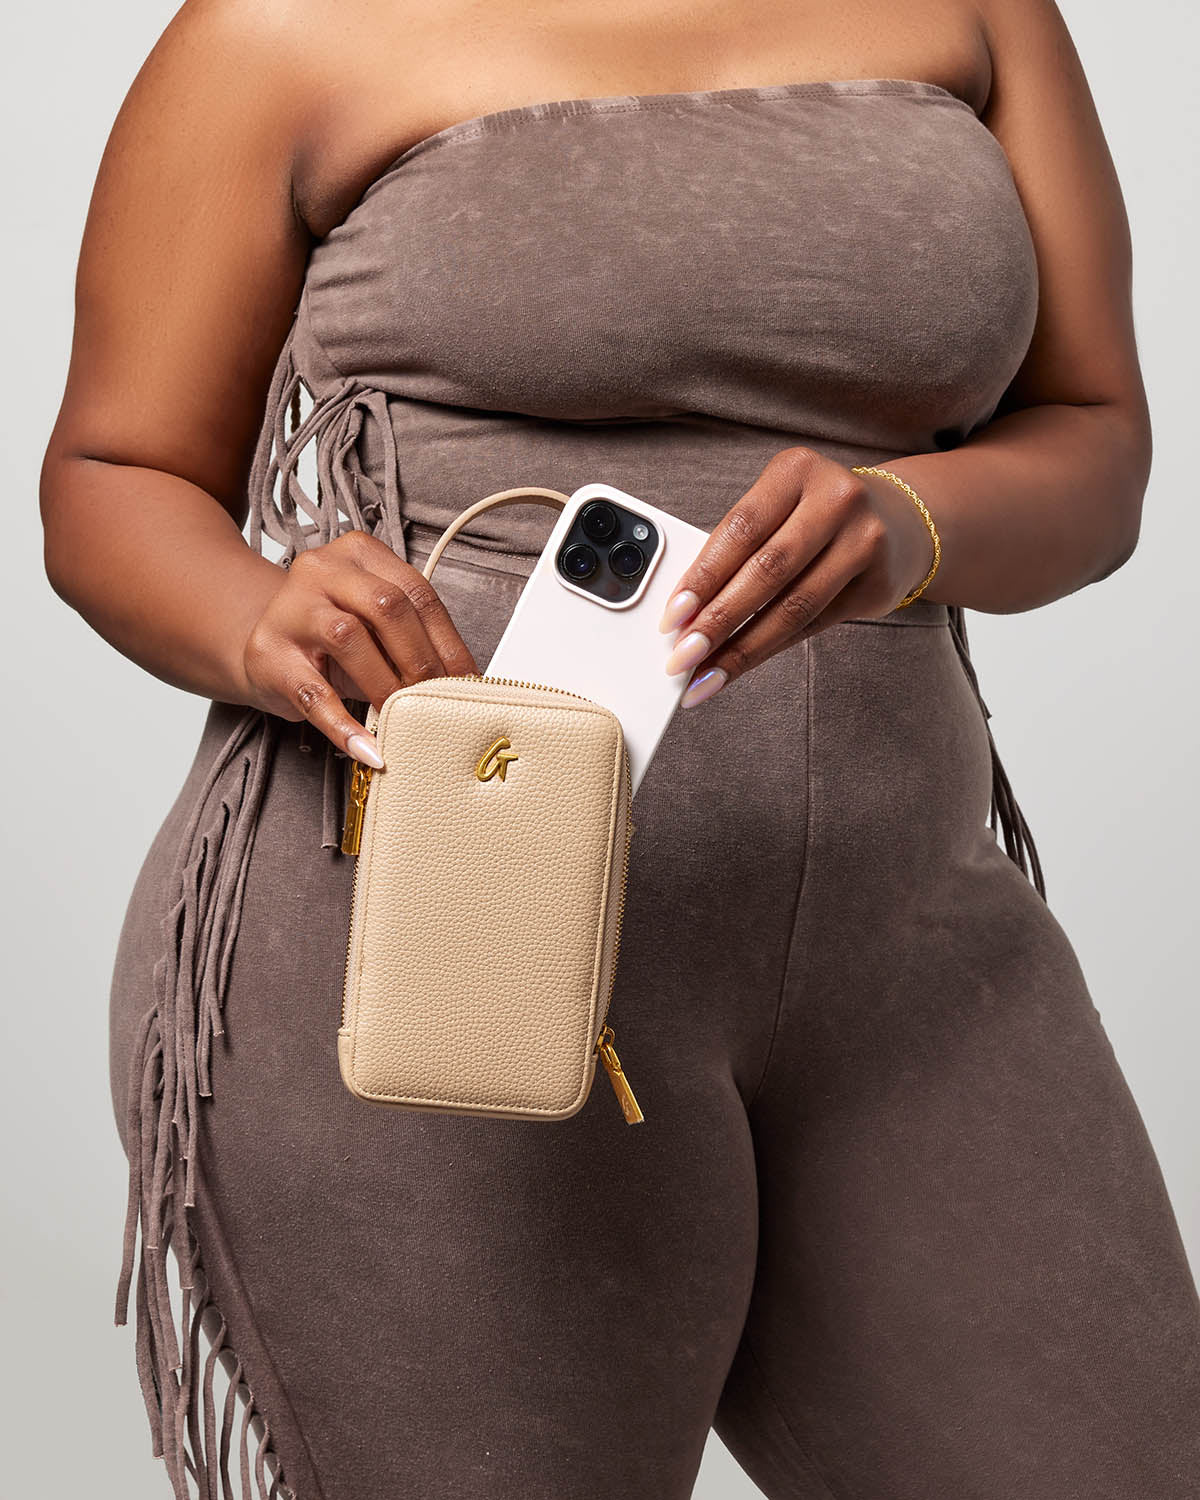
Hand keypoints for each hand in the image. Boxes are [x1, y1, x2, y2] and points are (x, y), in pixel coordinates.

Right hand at [237, 531, 477, 764]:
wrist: (265, 642)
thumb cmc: (330, 635)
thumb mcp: (372, 623)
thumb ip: (410, 636)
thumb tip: (460, 679)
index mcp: (360, 554)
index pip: (417, 592)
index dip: (447, 640)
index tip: (467, 679)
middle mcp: (323, 569)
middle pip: (386, 606)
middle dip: (420, 659)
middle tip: (437, 699)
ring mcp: (291, 608)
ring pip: (348, 637)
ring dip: (385, 685)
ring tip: (403, 717)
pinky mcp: (269, 655)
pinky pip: (313, 693)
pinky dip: (345, 726)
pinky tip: (368, 748)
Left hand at [658, 447, 935, 705]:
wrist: (900, 521)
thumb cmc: (816, 515)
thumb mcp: (778, 507)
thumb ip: (738, 546)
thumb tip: (685, 609)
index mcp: (798, 470)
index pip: (740, 529)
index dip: (702, 577)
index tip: (671, 616)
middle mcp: (837, 501)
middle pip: (767, 572)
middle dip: (718, 620)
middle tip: (682, 656)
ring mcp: (865, 543)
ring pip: (793, 607)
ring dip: (742, 649)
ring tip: (705, 675)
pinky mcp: (878, 586)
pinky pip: (813, 625)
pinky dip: (770, 649)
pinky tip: (740, 666)